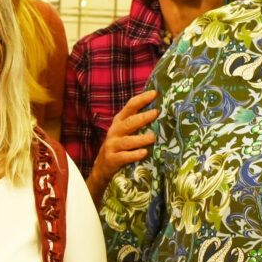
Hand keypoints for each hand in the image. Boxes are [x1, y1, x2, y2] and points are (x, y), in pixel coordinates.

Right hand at [86, 90, 158, 205]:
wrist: (102, 167)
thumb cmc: (119, 146)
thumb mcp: (125, 131)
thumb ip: (137, 121)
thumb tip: (159, 109)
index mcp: (119, 121)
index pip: (130, 106)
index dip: (142, 99)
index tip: (155, 93)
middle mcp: (114, 131)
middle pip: (128, 123)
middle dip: (142, 117)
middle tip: (156, 113)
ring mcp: (112, 146)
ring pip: (127, 141)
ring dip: (140, 139)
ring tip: (153, 137)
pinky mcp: (112, 159)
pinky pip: (124, 157)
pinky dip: (134, 155)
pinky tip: (144, 153)